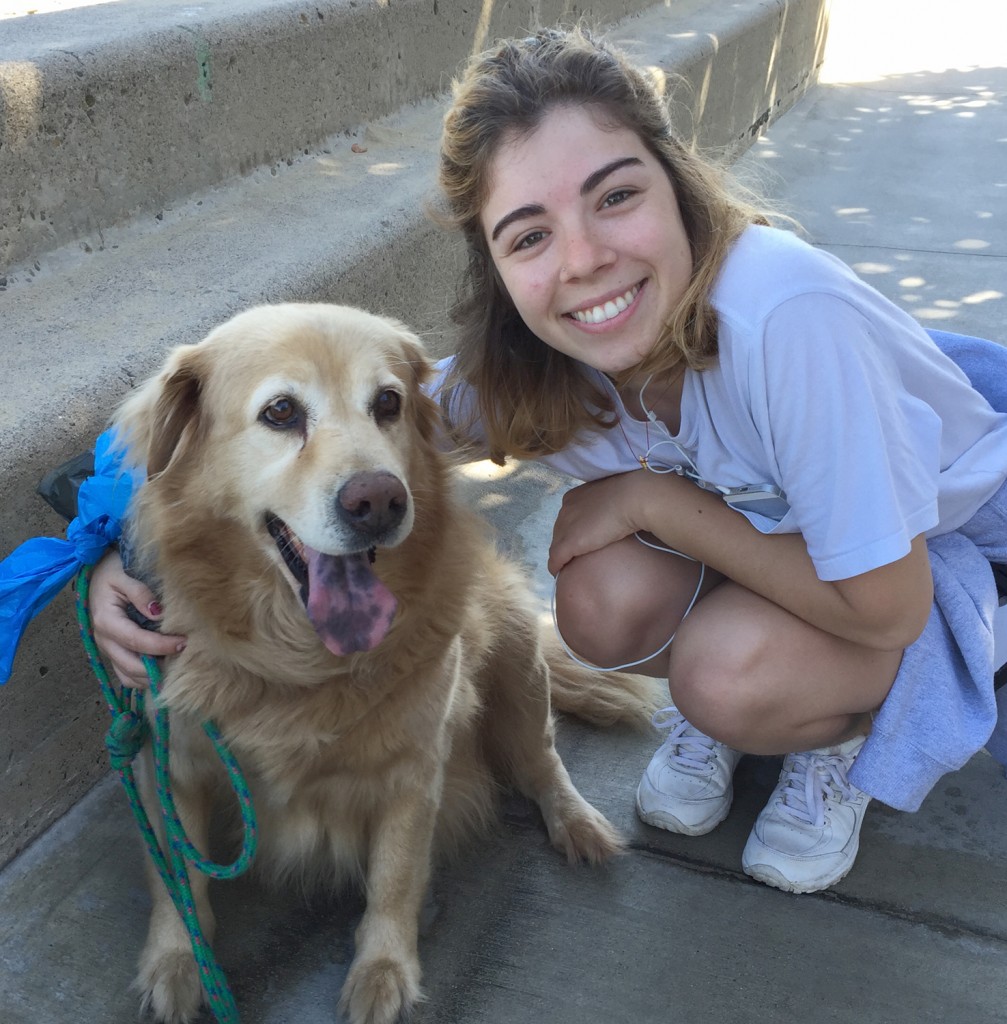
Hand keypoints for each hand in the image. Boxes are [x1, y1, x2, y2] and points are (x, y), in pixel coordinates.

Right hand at [88, 549, 185, 687]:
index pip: (136, 641)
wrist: (99, 575)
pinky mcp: (113, 654)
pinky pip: (127, 676)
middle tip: (185, 658)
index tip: (184, 643)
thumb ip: (140, 593)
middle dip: (159, 667)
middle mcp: (104, 640)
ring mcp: (107, 650)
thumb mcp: (124, 576)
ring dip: (152, 678)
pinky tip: (164, 672)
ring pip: (129, 676)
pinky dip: (144, 679)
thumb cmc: (113, 573)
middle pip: (132, 666)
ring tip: (177, 668)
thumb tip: (158, 613)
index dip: (161, 646)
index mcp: (106, 621)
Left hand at [548, 471, 659, 576]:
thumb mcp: (609, 500)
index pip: (567, 518)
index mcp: (573, 497)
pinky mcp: (569, 542)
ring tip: (566, 565)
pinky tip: (558, 573)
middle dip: (564, 542)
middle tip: (571, 555)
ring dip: (560, 555)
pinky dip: (556, 566)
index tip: (577, 539)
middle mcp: (565, 509)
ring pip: (556, 544)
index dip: (570, 530)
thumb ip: (602, 507)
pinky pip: (556, 558)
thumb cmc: (628, 498)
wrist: (631, 500)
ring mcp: (566, 526)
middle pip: (560, 530)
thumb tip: (608, 517)